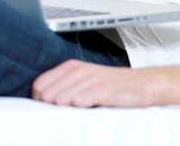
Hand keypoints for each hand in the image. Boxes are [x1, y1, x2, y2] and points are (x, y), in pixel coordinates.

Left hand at [32, 59, 153, 107]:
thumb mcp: (84, 79)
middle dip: (51, 107)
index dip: (39, 100)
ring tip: (78, 110)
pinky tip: (87, 109)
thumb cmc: (110, 85)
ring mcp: (92, 79)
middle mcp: (80, 71)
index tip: (48, 108)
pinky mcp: (103, 90)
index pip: (39, 85)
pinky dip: (80, 109)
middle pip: (47, 94)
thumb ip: (63, 85)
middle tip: (65, 111)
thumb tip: (39, 99)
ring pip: (61, 99)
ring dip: (65, 110)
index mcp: (72, 67)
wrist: (140, 84)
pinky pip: (80, 102)